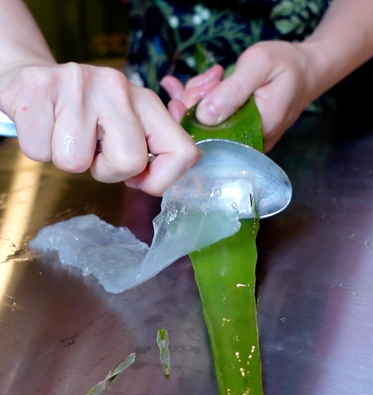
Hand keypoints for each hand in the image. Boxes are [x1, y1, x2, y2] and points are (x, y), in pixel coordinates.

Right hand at [0, 62, 198, 195]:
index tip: (138, 178)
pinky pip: (39, 152)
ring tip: (66, 134)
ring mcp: (79, 83)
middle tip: (93, 152)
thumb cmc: (87, 118)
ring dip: (69, 159)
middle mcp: (119, 87)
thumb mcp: (126, 128)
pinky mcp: (39, 85)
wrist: (34, 83)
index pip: (183, 153)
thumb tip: (160, 177)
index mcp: (148, 102)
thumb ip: (150, 148)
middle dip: (106, 171)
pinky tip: (45, 126)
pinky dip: (40, 149)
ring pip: (76, 163)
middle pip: (129, 162)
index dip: (161, 179)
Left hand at [161, 41, 316, 151]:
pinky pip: (211, 119)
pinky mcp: (237, 130)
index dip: (192, 116)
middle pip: (203, 130)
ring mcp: (241, 137)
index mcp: (255, 131)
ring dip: (200, 96)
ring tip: (213, 75)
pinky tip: (200, 83)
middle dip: (196, 99)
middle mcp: (247, 142)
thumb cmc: (286, 65)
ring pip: (204, 123)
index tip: (188, 92)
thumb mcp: (259, 65)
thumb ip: (232, 90)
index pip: (211, 136)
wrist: (305, 72)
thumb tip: (204, 116)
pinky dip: (202, 99)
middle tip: (211, 75)